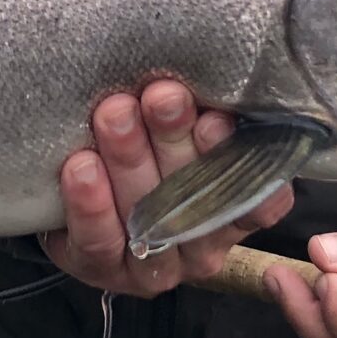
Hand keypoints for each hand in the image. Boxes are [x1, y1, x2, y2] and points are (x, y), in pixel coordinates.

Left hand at [39, 80, 295, 298]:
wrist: (81, 190)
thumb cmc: (149, 147)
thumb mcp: (185, 131)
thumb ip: (202, 112)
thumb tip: (211, 67)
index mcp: (236, 209)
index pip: (256, 197)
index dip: (240, 162)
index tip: (217, 119)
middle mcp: (203, 245)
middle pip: (195, 197)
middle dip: (174, 140)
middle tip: (161, 97)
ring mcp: (155, 265)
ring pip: (147, 217)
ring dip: (130, 160)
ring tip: (115, 113)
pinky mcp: (103, 270)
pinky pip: (99, 242)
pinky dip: (90, 203)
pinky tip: (81, 166)